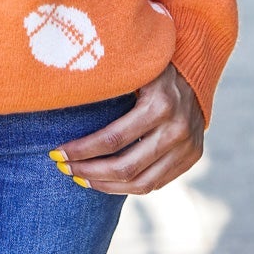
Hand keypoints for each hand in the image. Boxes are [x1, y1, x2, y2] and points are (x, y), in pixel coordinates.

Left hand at [53, 62, 204, 194]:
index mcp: (160, 105)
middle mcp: (177, 129)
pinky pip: (156, 183)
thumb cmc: (150, 66)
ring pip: (141, 183)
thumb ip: (107, 83)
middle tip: (64, 168)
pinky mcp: (192, 157)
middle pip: (125, 167)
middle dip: (88, 171)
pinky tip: (106, 180)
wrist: (196, 69)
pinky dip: (128, 186)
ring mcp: (188, 147)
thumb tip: (61, 97)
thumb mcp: (132, 68)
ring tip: (81, 178)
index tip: (57, 153)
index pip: (112, 139)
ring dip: (105, 185)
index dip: (81, 151)